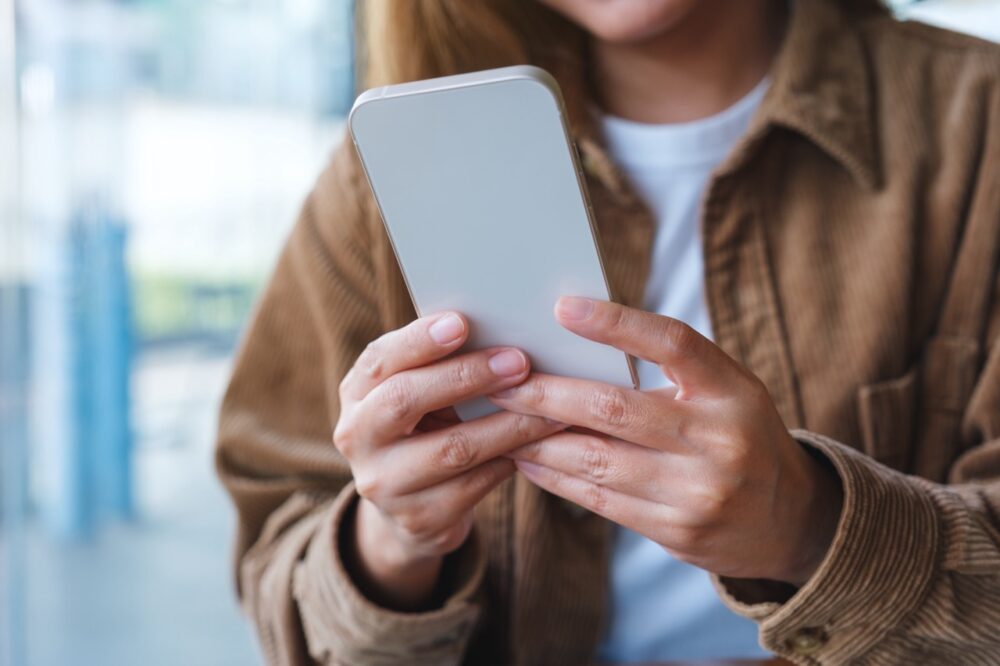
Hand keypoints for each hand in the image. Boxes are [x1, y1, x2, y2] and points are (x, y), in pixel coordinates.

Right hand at [334, 312, 562, 608]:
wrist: (409, 511)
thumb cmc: (425, 428)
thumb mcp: (418, 395)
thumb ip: (440, 363)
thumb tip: (501, 326)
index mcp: (356, 393)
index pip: (380, 360)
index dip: (419, 341)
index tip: (462, 323)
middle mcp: (356, 437)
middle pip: (405, 400)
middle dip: (467, 376)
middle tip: (519, 361)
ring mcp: (383, 484)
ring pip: (452, 449)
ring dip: (508, 424)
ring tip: (551, 407)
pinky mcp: (418, 520)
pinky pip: (474, 486)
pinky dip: (511, 460)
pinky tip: (541, 444)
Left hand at [492, 297, 842, 584]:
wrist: (790, 521)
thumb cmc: (741, 436)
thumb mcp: (727, 391)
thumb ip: (670, 371)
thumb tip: (576, 348)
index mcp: (732, 390)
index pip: (672, 343)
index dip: (616, 323)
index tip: (562, 308)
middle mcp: (718, 440)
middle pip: (614, 408)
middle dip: (545, 394)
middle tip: (500, 380)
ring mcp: (698, 491)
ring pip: (595, 460)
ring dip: (538, 439)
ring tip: (500, 420)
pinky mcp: (676, 531)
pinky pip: (600, 500)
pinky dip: (556, 478)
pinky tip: (527, 461)